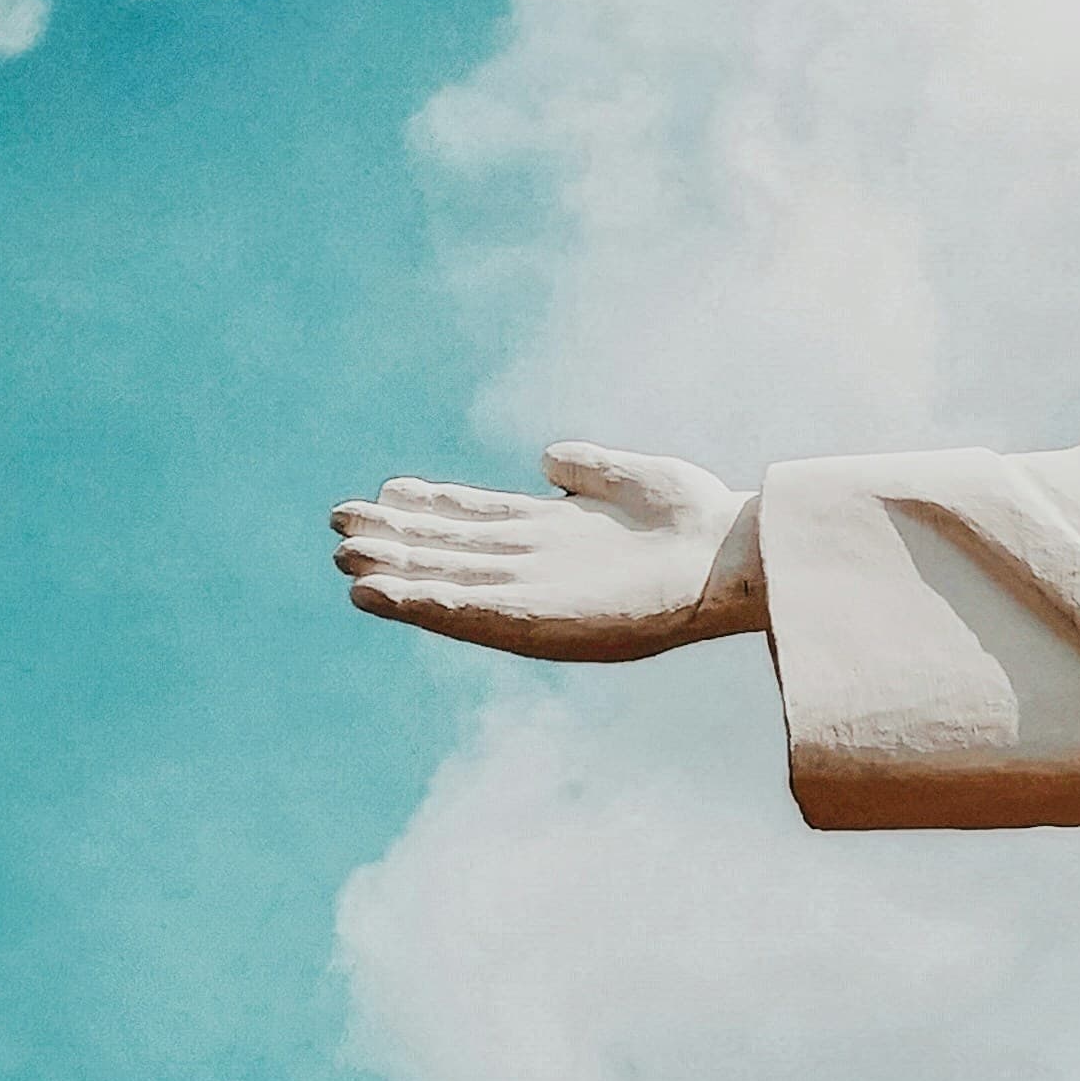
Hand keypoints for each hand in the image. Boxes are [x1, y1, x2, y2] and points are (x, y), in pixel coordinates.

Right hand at [330, 447, 759, 659]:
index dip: (430, 506)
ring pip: (452, 583)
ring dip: (401, 575)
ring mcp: (539, 595)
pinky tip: (391, 595)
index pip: (477, 517)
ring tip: (348, 562)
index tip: (383, 490)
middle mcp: (538, 565)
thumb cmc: (699, 520)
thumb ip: (587, 467)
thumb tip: (547, 457)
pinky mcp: (546, 623)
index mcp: (553, 531)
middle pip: (452, 551)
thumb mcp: (632, 479)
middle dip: (398, 539)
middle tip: (340, 523)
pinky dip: (431, 606)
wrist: (739, 555)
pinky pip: (476, 615)